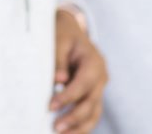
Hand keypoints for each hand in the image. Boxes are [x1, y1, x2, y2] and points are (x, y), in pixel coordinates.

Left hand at [50, 5, 106, 132]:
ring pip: (95, 113)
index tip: (50, 106)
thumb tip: (58, 81)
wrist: (70, 29)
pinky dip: (81, 125)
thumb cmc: (63, 33)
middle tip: (55, 128)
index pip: (83, 84)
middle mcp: (101, 77)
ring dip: (80, 127)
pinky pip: (90, 113)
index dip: (68, 97)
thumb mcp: (59, 38)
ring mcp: (99, 87)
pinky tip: (69, 133)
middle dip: (74, 117)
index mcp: (94, 62)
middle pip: (91, 102)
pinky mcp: (92, 94)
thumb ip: (58, 59)